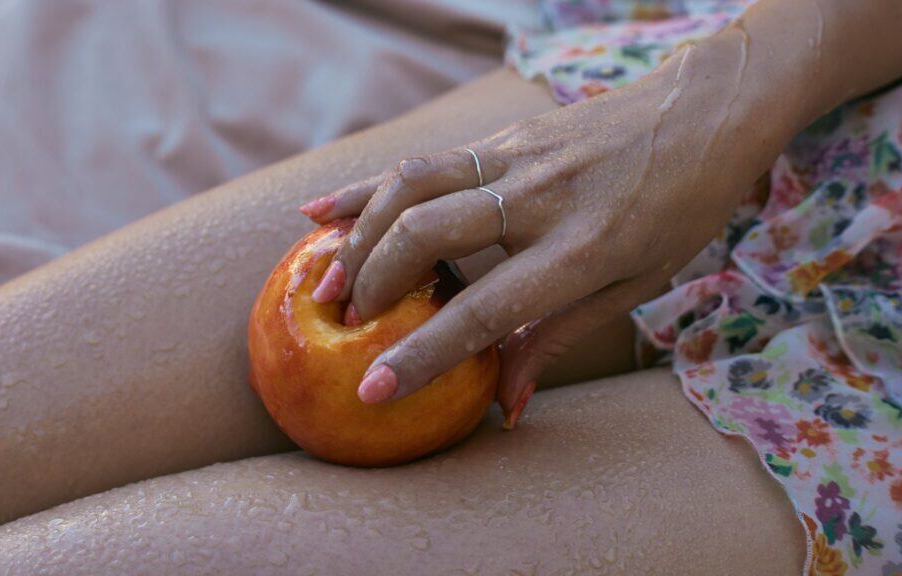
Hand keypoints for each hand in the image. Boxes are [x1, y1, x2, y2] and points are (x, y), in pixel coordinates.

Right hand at [298, 39, 780, 427]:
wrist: (707, 108)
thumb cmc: (682, 207)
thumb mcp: (637, 284)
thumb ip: (558, 337)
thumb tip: (507, 403)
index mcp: (582, 249)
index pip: (485, 309)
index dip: (425, 354)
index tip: (372, 390)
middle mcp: (539, 198)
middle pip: (426, 233)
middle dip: (374, 284)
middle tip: (346, 326)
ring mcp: (516, 157)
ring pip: (411, 185)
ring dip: (359, 234)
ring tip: (328, 278)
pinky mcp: (503, 136)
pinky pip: (422, 161)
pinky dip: (367, 186)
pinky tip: (322, 211)